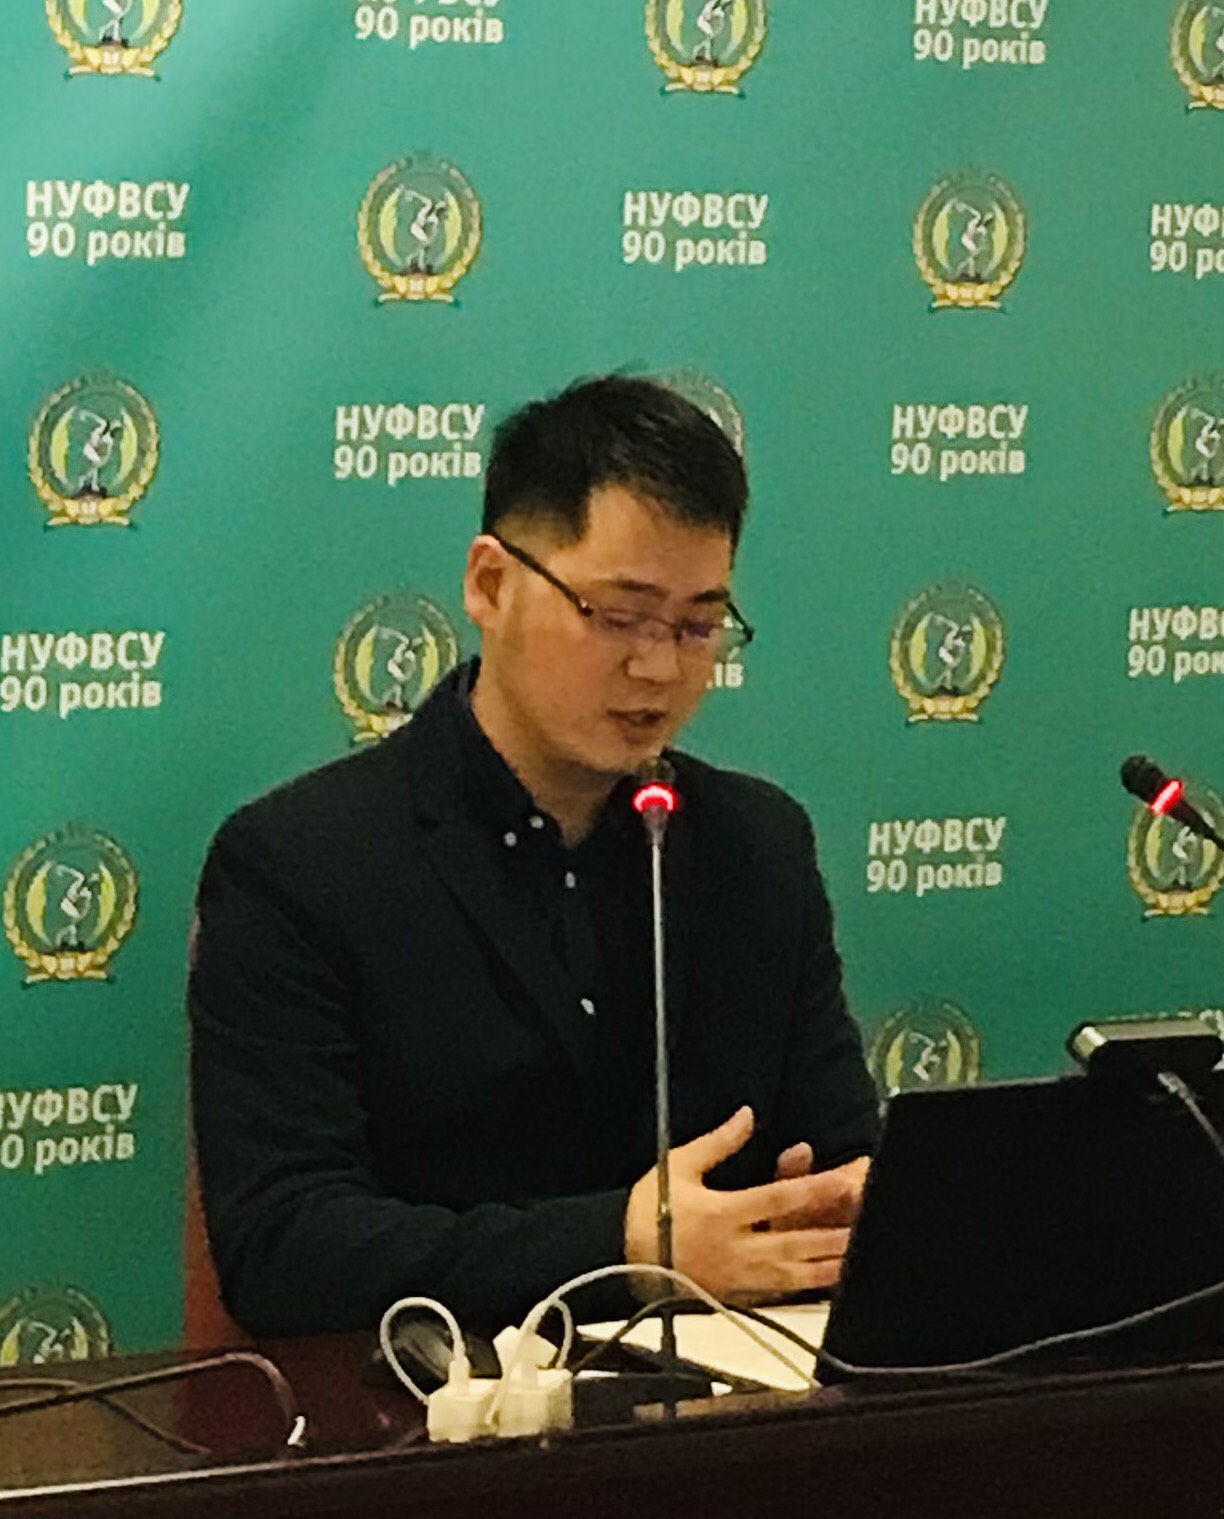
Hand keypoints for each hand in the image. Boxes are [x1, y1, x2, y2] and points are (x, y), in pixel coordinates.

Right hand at [624, 1107, 853, 1301]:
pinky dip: (808, 1288)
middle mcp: (735, 1248)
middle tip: (867, 1226)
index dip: (813, 1190)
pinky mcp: (737, 1296)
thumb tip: (748, 1115)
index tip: (843, 1182)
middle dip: (833, 1235)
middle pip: (794, 1242)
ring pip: (794, 1273)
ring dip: (829, 1265)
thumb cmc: (650, 1207)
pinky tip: (829, 1283)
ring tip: (860, 1257)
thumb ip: (718, 1142)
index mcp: (720, 1213)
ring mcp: (738, 1277)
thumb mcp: (679, 1165)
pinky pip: (780, 1293)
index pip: (776, 1200)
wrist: (618, 1255)